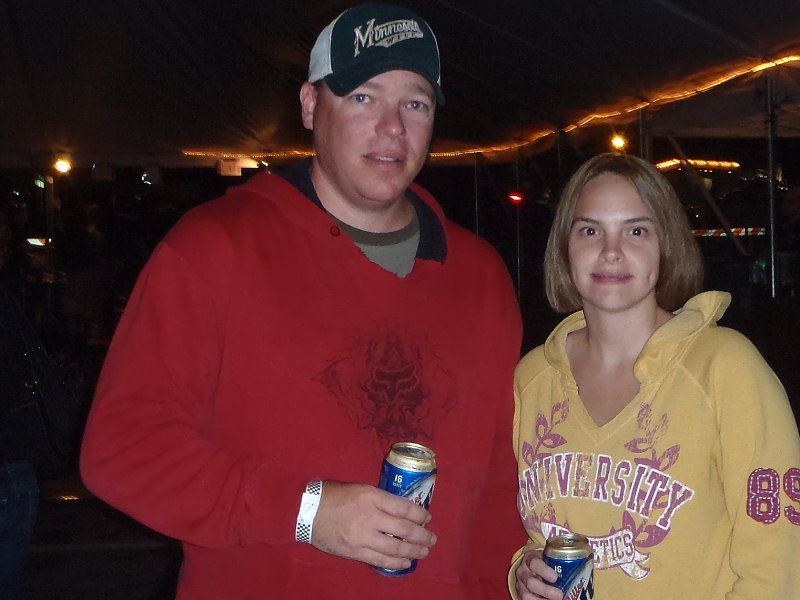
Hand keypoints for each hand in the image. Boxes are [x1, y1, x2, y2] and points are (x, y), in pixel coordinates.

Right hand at [311, 480, 436, 569]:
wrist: (307, 510)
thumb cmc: (333, 494)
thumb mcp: (359, 488)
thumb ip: (379, 498)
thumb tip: (400, 509)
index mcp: (371, 496)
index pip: (404, 507)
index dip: (420, 514)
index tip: (428, 518)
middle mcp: (370, 516)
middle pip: (404, 529)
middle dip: (422, 536)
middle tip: (432, 539)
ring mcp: (362, 536)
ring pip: (395, 547)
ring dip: (413, 551)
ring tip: (423, 552)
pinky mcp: (355, 551)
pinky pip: (380, 560)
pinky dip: (396, 563)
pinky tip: (405, 563)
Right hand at [515, 549, 562, 599]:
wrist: (531, 567)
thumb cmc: (545, 562)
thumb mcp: (549, 557)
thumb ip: (560, 559)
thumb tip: (585, 562)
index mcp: (530, 558)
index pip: (534, 563)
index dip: (544, 571)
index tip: (555, 577)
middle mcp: (523, 571)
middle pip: (530, 582)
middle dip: (546, 591)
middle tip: (560, 595)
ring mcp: (520, 584)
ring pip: (526, 594)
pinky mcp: (521, 594)